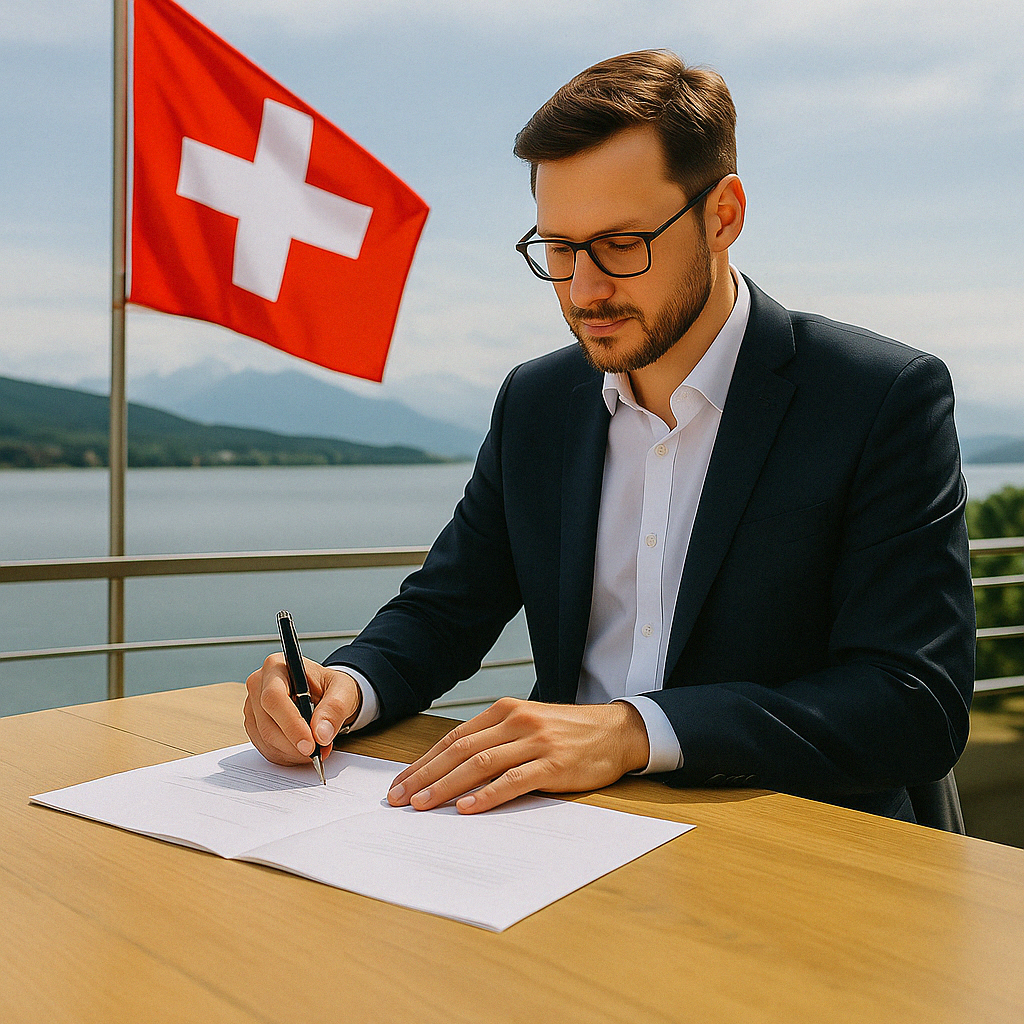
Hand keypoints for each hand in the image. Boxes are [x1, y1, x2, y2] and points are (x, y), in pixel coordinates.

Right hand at [243, 654, 360, 766]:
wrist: (325, 693)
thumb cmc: (331, 686)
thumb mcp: (343, 690)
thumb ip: (335, 708)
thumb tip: (321, 734)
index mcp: (277, 666)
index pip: (274, 698)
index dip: (291, 724)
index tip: (310, 745)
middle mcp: (259, 684)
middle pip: (267, 723)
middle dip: (294, 744)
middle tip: (319, 752)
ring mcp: (253, 706)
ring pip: (265, 739)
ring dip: (292, 752)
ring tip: (317, 750)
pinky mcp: (254, 725)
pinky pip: (265, 748)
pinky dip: (286, 756)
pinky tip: (303, 751)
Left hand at [387, 697, 649, 813]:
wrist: (617, 731)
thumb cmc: (569, 733)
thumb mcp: (528, 726)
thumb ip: (495, 741)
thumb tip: (452, 771)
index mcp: (505, 710)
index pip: (454, 739)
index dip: (424, 762)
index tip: (401, 783)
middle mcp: (517, 721)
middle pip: (460, 751)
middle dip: (425, 776)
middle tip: (400, 798)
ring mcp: (536, 742)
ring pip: (480, 764)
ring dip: (447, 786)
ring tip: (423, 805)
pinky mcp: (554, 765)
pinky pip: (514, 781)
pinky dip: (488, 795)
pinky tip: (468, 808)